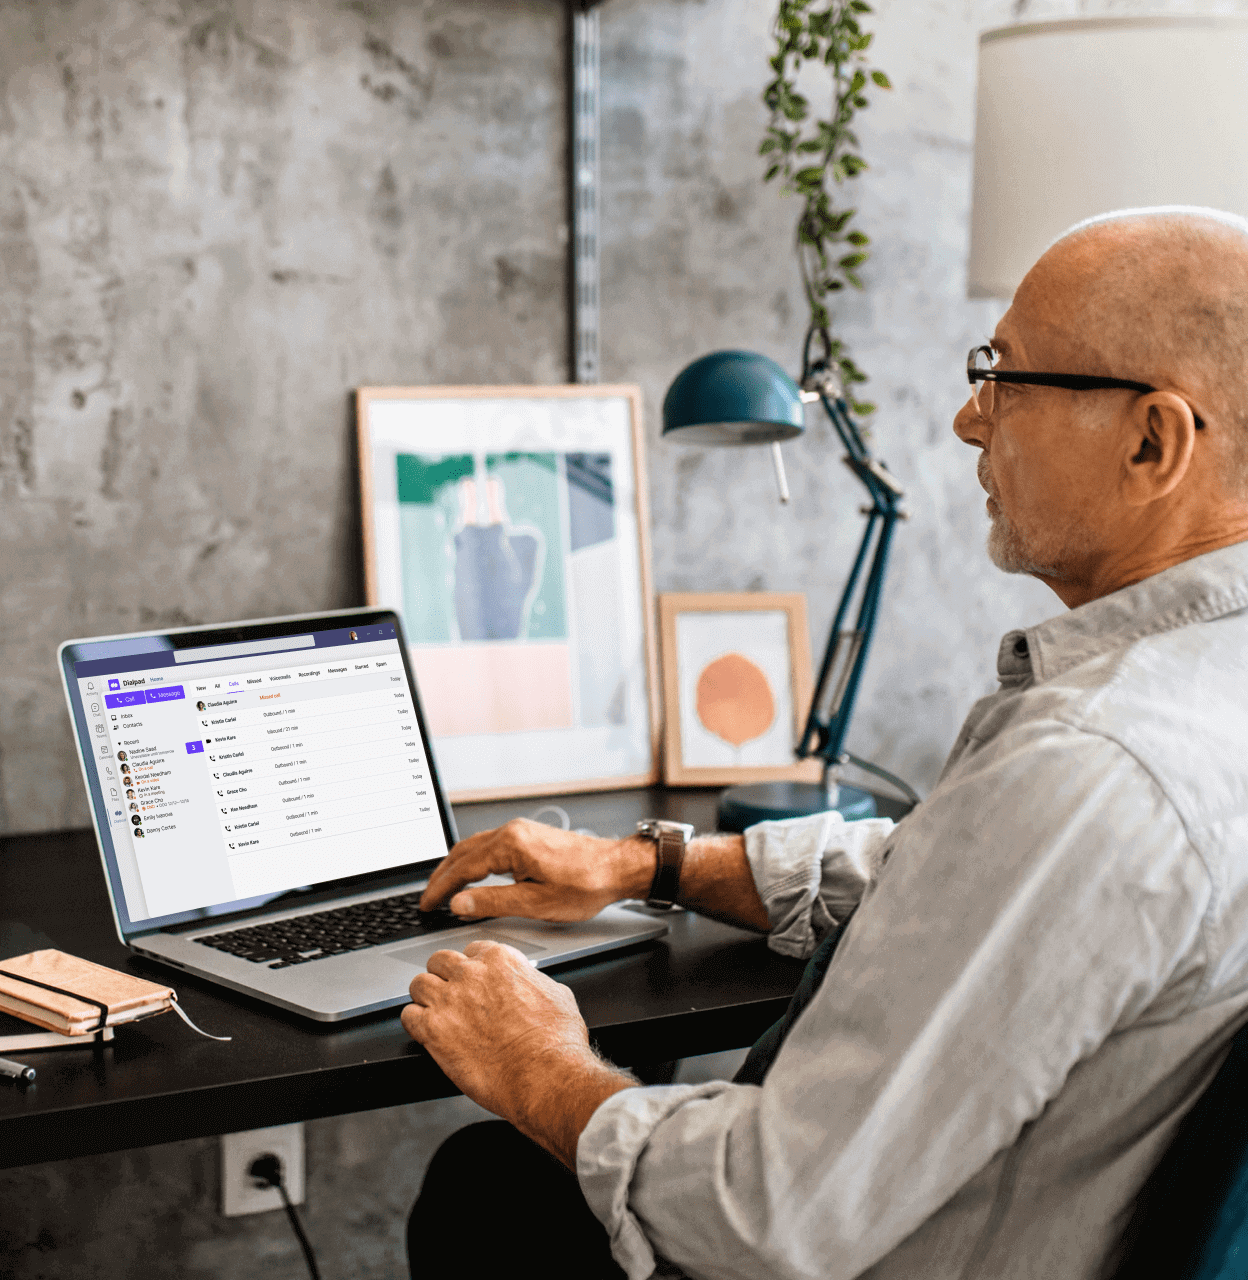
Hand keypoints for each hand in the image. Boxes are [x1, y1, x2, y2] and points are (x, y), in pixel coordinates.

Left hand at [401, 941, 632, 1163]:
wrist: (544, 1076)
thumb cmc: (556, 1042)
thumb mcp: (557, 994)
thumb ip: (533, 982)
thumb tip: (531, 985)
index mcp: (501, 960)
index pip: (473, 950)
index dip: (472, 967)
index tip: (473, 979)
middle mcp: (471, 975)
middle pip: (440, 961)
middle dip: (444, 975)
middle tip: (450, 993)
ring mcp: (449, 1001)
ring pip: (419, 984)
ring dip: (425, 996)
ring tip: (432, 1009)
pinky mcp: (434, 1031)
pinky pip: (408, 1016)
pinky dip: (414, 1022)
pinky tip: (424, 1030)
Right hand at [420, 817, 652, 920]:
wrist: (616, 868)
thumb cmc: (585, 885)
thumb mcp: (536, 902)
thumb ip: (493, 902)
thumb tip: (459, 903)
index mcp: (511, 844)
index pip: (463, 867)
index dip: (441, 888)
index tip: (427, 904)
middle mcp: (513, 831)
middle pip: (464, 852)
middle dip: (443, 876)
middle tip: (428, 898)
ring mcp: (522, 832)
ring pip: (476, 847)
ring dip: (457, 867)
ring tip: (443, 889)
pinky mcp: (530, 837)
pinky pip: (491, 846)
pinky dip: (474, 861)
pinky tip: (472, 875)